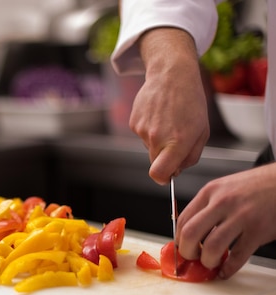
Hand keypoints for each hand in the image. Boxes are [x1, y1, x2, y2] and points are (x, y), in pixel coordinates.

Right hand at [132, 28, 210, 183]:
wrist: (171, 74)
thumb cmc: (191, 102)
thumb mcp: (202, 131)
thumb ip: (191, 156)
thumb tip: (176, 171)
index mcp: (177, 142)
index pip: (159, 174)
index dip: (162, 178)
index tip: (167, 175)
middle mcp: (157, 137)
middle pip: (154, 163)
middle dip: (163, 157)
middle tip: (174, 139)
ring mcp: (143, 130)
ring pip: (149, 147)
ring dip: (157, 139)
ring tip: (168, 119)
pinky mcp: (134, 122)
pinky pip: (142, 135)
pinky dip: (149, 128)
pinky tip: (158, 113)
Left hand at [177, 163, 275, 278]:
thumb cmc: (255, 186)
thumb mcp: (224, 188)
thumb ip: (206, 206)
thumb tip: (188, 232)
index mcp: (210, 192)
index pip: (182, 220)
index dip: (179, 239)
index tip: (181, 248)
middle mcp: (223, 202)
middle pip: (190, 233)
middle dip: (187, 252)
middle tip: (192, 258)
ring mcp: (241, 216)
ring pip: (212, 247)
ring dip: (208, 261)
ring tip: (211, 263)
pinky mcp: (258, 230)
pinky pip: (238, 256)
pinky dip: (229, 268)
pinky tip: (226, 271)